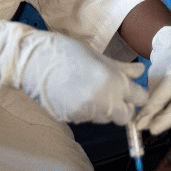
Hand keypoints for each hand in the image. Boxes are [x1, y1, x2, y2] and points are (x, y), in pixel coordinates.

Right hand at [0, 20, 147, 124]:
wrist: (31, 61)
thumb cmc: (64, 51)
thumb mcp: (97, 55)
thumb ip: (121, 68)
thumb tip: (139, 72)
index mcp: (110, 81)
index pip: (139, 99)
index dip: (137, 95)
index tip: (132, 91)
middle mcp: (100, 100)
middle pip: (126, 116)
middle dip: (124, 107)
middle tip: (113, 93)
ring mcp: (84, 112)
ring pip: (105, 118)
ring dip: (103, 108)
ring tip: (88, 88)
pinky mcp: (70, 119)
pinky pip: (87, 118)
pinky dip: (86, 109)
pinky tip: (75, 94)